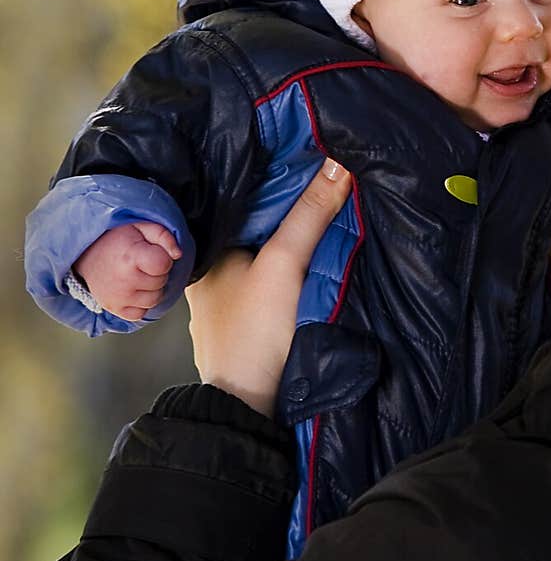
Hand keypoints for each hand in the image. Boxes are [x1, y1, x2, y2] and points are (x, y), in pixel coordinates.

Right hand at [73, 222, 182, 320]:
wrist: (85, 254)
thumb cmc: (115, 239)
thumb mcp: (140, 227)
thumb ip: (164, 236)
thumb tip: (178, 254)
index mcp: (131, 258)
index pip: (164, 265)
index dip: (163, 258)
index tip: (152, 252)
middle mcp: (124, 281)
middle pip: (161, 282)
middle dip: (157, 272)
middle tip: (142, 263)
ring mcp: (119, 298)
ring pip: (154, 299)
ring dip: (152, 288)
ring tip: (139, 275)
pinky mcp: (114, 309)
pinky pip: (141, 313)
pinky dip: (141, 303)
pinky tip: (134, 289)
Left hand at [186, 158, 351, 417]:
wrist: (247, 406)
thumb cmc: (255, 331)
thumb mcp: (286, 264)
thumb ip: (310, 214)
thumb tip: (337, 163)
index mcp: (204, 250)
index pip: (240, 199)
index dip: (272, 178)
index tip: (304, 153)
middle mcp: (207, 271)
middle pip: (252, 225)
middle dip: (283, 206)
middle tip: (318, 172)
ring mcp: (225, 299)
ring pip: (259, 252)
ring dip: (286, 236)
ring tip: (319, 204)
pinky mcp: (244, 320)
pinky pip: (267, 277)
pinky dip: (287, 263)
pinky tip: (310, 252)